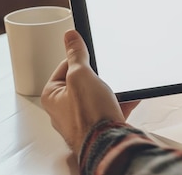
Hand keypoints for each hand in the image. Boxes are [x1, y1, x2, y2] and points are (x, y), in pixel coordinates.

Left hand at [41, 30, 135, 155]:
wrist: (109, 143)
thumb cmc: (89, 116)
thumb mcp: (81, 75)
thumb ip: (76, 54)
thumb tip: (70, 37)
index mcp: (52, 96)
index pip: (64, 66)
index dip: (80, 59)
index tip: (90, 55)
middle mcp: (64, 109)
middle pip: (83, 81)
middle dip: (98, 77)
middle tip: (105, 76)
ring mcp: (82, 119)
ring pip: (98, 95)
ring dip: (111, 90)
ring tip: (117, 89)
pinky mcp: (99, 126)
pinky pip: (110, 107)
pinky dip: (121, 102)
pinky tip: (129, 98)